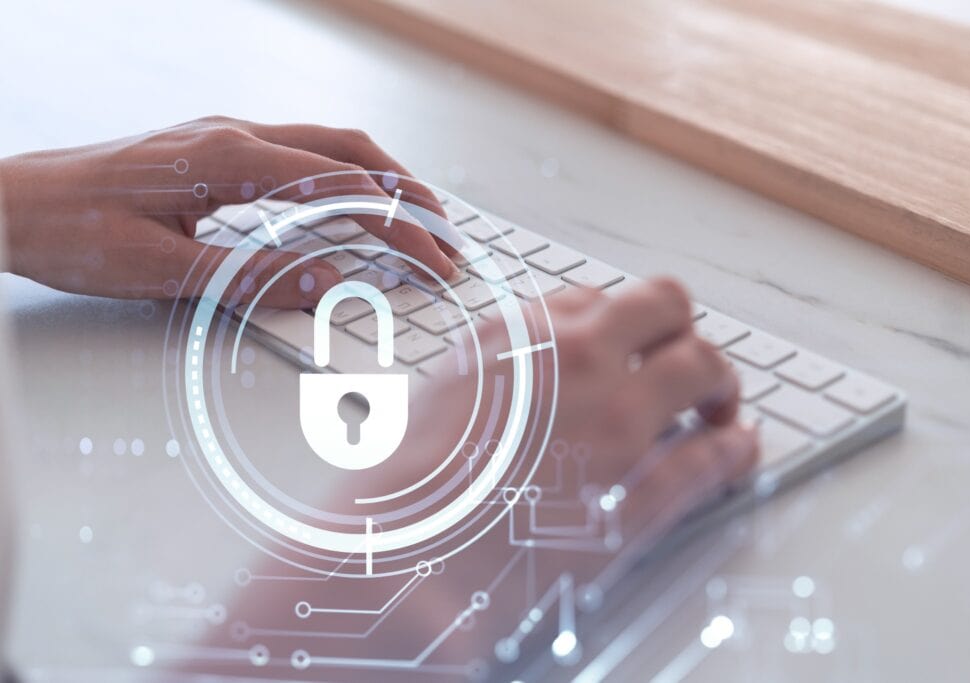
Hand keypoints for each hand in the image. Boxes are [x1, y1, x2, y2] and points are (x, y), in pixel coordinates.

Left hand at [0, 116, 457, 305]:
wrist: (13, 204)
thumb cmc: (73, 233)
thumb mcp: (161, 272)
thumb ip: (251, 277)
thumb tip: (328, 282)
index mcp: (228, 160)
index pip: (341, 187)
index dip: (398, 226)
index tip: (434, 261)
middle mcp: (234, 136)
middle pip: (349, 150)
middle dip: (407, 192)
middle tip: (447, 236)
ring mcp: (225, 136)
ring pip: (328, 143)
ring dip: (380, 178)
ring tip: (417, 217)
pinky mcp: (215, 148)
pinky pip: (300, 152)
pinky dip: (343, 175)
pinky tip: (353, 202)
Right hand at [191, 279, 757, 678]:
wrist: (398, 556)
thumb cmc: (408, 481)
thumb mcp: (446, 387)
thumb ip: (503, 355)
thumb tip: (542, 346)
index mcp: (524, 334)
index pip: (606, 297)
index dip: (629, 323)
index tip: (637, 344)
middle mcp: (578, 364)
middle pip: (669, 309)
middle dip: (685, 332)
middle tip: (691, 364)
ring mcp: (615, 426)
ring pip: (705, 368)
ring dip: (721, 383)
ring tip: (722, 405)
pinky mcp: (637, 497)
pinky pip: (713, 458)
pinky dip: (736, 449)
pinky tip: (738, 449)